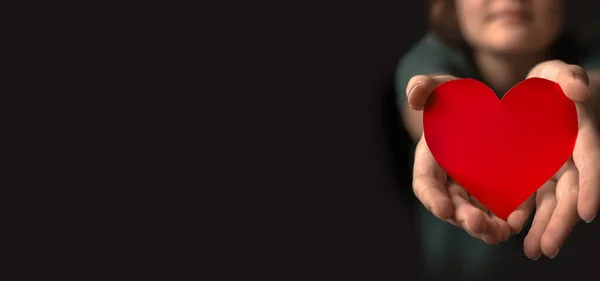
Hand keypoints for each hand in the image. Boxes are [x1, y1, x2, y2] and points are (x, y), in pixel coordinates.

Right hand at [407, 74, 510, 243]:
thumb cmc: (455, 98)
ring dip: (486, 228)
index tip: (442, 209)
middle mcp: (449, 182)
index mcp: (430, 161)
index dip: (432, 197)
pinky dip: (507, 221)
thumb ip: (424, 86)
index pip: (425, 183)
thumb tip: (414, 97)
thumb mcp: (440, 86)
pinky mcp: (497, 192)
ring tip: (499, 233)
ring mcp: (472, 190)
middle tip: (476, 223)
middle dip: (463, 217)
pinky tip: (518, 223)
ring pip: (476, 216)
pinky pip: (501, 212)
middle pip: (452, 207)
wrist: (484, 109)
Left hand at [512, 60, 599, 259]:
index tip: (588, 213)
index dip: (592, 187)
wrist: (536, 94)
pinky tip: (511, 229)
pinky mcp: (532, 174)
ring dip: (543, 227)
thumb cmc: (551, 82)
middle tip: (550, 249)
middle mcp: (569, 158)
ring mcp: (552, 169)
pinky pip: (530, 196)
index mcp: (581, 136)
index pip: (590, 163)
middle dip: (561, 222)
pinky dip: (524, 212)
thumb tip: (578, 90)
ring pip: (550, 202)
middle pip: (570, 194)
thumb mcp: (558, 73)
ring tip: (533, 251)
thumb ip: (568, 77)